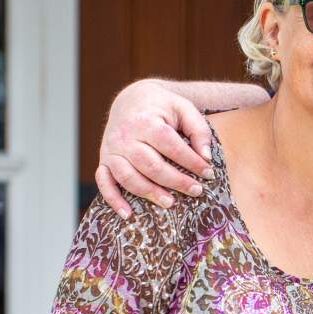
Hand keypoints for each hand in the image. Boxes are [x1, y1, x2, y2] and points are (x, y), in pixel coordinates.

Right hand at [96, 80, 214, 218]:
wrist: (130, 100)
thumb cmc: (162, 107)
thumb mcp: (184, 108)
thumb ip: (199, 130)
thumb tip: (206, 157)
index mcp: (146, 121)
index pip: (170, 146)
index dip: (191, 162)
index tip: (208, 173)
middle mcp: (125, 136)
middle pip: (150, 165)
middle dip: (175, 181)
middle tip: (196, 191)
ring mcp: (112, 150)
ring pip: (128, 177)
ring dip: (149, 193)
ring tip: (170, 203)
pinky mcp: (104, 160)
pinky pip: (104, 182)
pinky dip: (113, 199)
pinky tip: (128, 214)